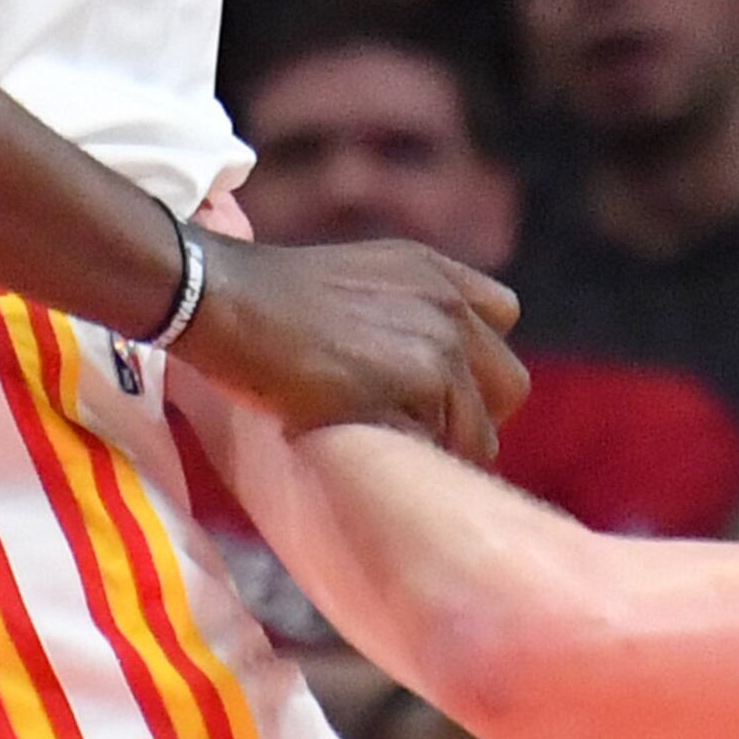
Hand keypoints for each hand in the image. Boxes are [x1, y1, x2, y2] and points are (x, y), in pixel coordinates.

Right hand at [187, 234, 523, 462]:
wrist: (228, 302)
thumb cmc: (276, 296)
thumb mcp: (365, 274)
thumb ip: (412, 306)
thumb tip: (433, 359)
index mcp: (438, 274)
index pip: (503, 319)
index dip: (476, 359)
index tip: (442, 382)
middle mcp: (449, 310)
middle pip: (509, 386)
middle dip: (473, 413)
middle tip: (419, 426)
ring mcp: (434, 354)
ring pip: (478, 436)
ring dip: (440, 446)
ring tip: (383, 441)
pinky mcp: (410, 398)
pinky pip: (437, 457)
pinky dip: (409, 464)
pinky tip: (366, 447)